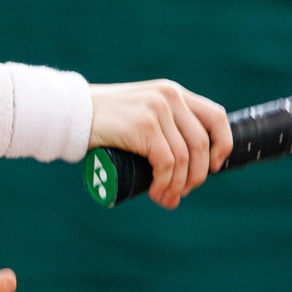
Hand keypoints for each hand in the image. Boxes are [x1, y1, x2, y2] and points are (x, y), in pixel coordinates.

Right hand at [89, 79, 231, 208]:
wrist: (70, 113)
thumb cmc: (102, 121)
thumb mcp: (139, 113)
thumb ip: (160, 123)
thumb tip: (182, 160)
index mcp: (173, 93)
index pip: (216, 116)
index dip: (222, 145)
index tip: (212, 167)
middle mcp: (170, 97)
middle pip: (201, 143)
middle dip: (196, 176)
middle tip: (181, 193)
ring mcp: (158, 110)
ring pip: (185, 158)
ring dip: (178, 186)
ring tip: (165, 199)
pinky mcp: (145, 126)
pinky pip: (167, 163)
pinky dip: (165, 184)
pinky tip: (157, 193)